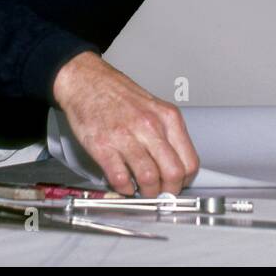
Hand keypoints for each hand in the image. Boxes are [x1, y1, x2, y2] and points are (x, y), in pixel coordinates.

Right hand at [51, 51, 200, 196]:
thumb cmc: (117, 95)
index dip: (185, 181)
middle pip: (173, 174)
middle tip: (161, 194)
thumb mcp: (154, 108)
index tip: (177, 185)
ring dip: (147, 193)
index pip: (189, 161)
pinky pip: (120, 179)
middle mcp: (150, 126)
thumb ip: (167, 134)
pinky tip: (124, 184)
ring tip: (142, 191)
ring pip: (149, 179)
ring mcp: (126, 136)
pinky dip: (124, 189)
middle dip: (168, 192)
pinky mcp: (102, 146)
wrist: (86, 81)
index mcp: (167, 118)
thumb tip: (176, 166)